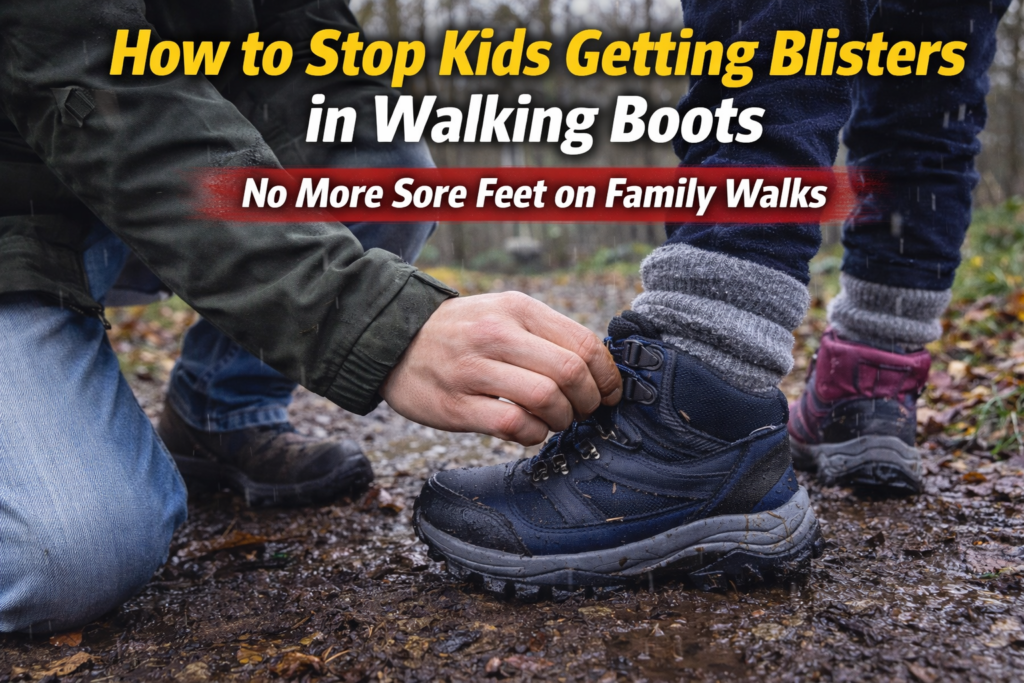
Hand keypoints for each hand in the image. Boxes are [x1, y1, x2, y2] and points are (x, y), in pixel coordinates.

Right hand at [380, 292, 621, 445]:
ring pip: (546, 398)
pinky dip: (534, 434)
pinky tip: (530, 430)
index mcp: (517, 309)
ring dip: (562, 419)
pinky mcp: (455, 405)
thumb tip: (599, 369)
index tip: (610, 393)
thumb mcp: (503, 313)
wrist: (393, 341)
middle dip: (590, 401)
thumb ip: (547, 334)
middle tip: (585, 411)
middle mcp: (496, 334)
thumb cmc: (462, 332)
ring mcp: (473, 370)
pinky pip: (513, 425)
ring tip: (555, 420)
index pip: (584, 343)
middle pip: (570, 372)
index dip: (608, 376)